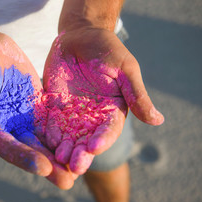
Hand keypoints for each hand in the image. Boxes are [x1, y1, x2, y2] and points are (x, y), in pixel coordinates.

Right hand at [0, 32, 74, 188]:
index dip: (26, 158)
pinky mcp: (37, 102)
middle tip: (68, 181)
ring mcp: (25, 115)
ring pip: (45, 138)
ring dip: (61, 154)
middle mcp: (9, 126)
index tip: (44, 168)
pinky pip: (53, 118)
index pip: (9, 148)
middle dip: (49, 166)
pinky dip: (66, 130)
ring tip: (79, 168)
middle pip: (31, 150)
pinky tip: (82, 140)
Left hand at [39, 27, 163, 174]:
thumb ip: (136, 94)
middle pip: (87, 139)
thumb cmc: (106, 48)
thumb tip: (158, 120)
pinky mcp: (55, 107)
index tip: (93, 147)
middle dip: (81, 153)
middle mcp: (93, 116)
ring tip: (58, 159)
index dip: (103, 139)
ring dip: (63, 149)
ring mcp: (72, 113)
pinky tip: (43, 143)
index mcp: (112, 110)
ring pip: (68, 136)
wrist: (78, 35)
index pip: (109, 130)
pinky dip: (48, 134)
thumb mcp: (124, 68)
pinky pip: (50, 123)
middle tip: (74, 165)